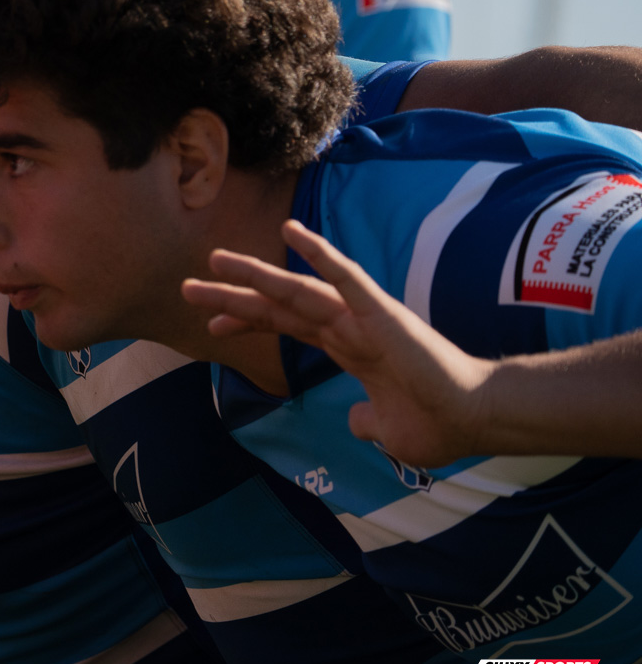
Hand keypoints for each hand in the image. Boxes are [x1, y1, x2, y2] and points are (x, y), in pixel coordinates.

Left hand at [181, 218, 493, 468]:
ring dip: (254, 274)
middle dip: (231, 297)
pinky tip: (293, 232)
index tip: (210, 327)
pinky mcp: (381, 313)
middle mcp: (347, 326)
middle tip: (187, 287)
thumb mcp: (387, 431)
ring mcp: (361, 316)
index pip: (284, 326)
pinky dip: (319, 253)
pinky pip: (346, 277)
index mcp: (346, 348)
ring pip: (296, 289)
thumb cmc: (438, 423)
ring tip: (214, 259)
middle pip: (277, 305)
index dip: (246, 322)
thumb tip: (354, 423)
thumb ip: (365, 423)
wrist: (476, 419)